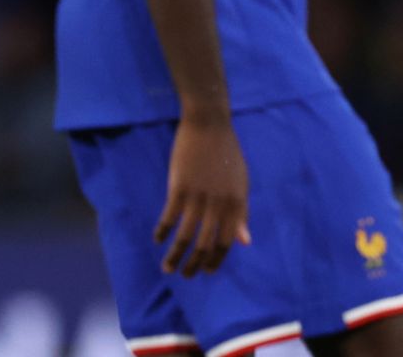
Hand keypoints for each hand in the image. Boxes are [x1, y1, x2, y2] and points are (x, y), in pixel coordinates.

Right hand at [155, 111, 251, 276]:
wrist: (210, 126)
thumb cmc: (227, 154)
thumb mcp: (241, 184)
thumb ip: (241, 213)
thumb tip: (245, 241)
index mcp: (237, 203)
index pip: (227, 241)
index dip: (216, 259)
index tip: (206, 271)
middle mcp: (219, 204)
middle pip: (206, 244)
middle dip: (195, 264)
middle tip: (186, 276)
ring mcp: (199, 197)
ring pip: (185, 237)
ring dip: (175, 256)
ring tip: (167, 269)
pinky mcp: (179, 189)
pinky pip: (169, 218)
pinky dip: (162, 233)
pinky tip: (158, 241)